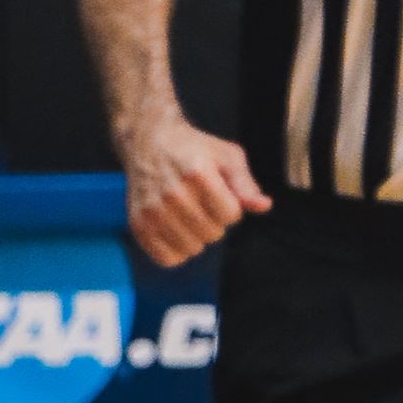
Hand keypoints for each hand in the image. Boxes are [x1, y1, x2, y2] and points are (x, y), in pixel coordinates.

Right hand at [125, 110, 270, 268]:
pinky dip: (177, 251)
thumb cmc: (194, 150)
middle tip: (202, 202)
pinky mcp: (138, 225)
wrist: (149, 143)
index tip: (220, 194)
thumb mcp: (227, 156)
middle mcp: (173, 194)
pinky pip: (167, 259)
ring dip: (197, 236)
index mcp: (198, 174)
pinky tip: (176, 231)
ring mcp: (153, 211)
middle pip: (213, 234)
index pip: (231, 216)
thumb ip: (246, 184)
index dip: (231, 207)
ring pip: (192, 249)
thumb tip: (264, 206)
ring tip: (189, 214)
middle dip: (215, 221)